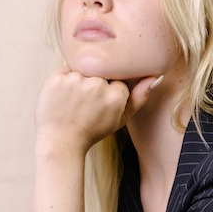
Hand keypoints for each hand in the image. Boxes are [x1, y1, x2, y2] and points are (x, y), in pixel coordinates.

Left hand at [35, 67, 162, 154]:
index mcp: (115, 96)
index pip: (117, 80)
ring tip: (73, 101)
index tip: (99, 106)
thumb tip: (155, 76)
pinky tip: (63, 97)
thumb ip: (139, 98)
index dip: (108, 92)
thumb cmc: (92, 131)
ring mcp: (75, 81)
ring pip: (84, 69)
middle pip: (101, 72)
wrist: (61, 142)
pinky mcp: (57, 79)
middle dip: (94, 84)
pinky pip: (66, 69)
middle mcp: (97, 86)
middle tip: (85, 104)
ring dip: (79, 81)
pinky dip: (64, 80)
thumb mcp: (120, 119)